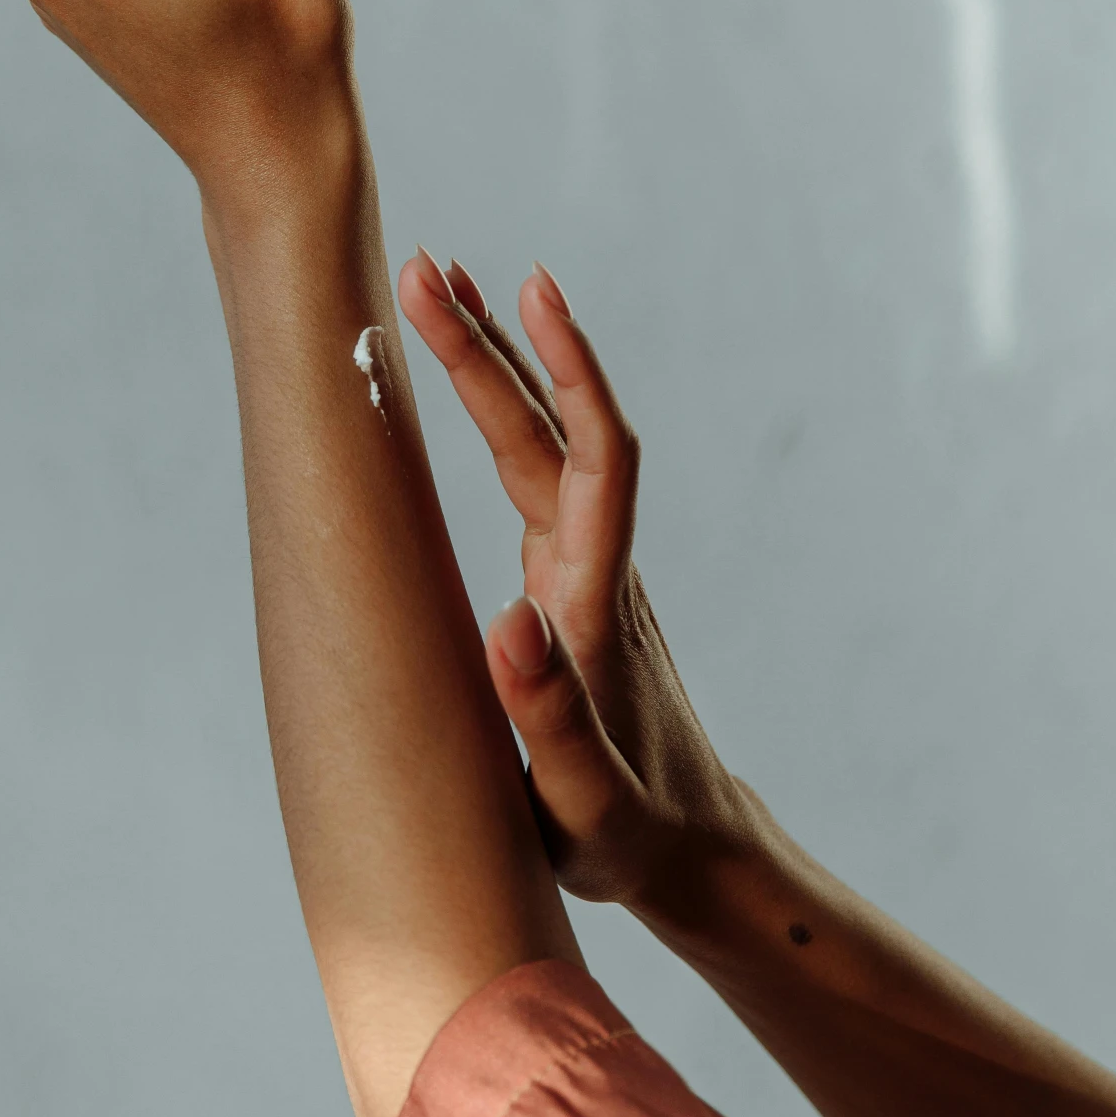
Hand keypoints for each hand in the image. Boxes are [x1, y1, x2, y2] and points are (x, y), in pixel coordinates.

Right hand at [398, 250, 758, 913]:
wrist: (690, 850)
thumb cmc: (630, 835)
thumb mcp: (583, 800)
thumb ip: (551, 719)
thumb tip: (509, 622)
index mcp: (597, 602)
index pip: (595, 458)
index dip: (568, 371)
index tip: (530, 293)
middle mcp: (595, 567)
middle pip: (551, 431)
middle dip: (491, 346)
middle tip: (425, 267)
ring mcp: (582, 571)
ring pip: (539, 445)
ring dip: (493, 367)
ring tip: (440, 291)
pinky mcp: (565, 586)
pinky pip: (532, 476)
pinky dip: (499, 418)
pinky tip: (472, 395)